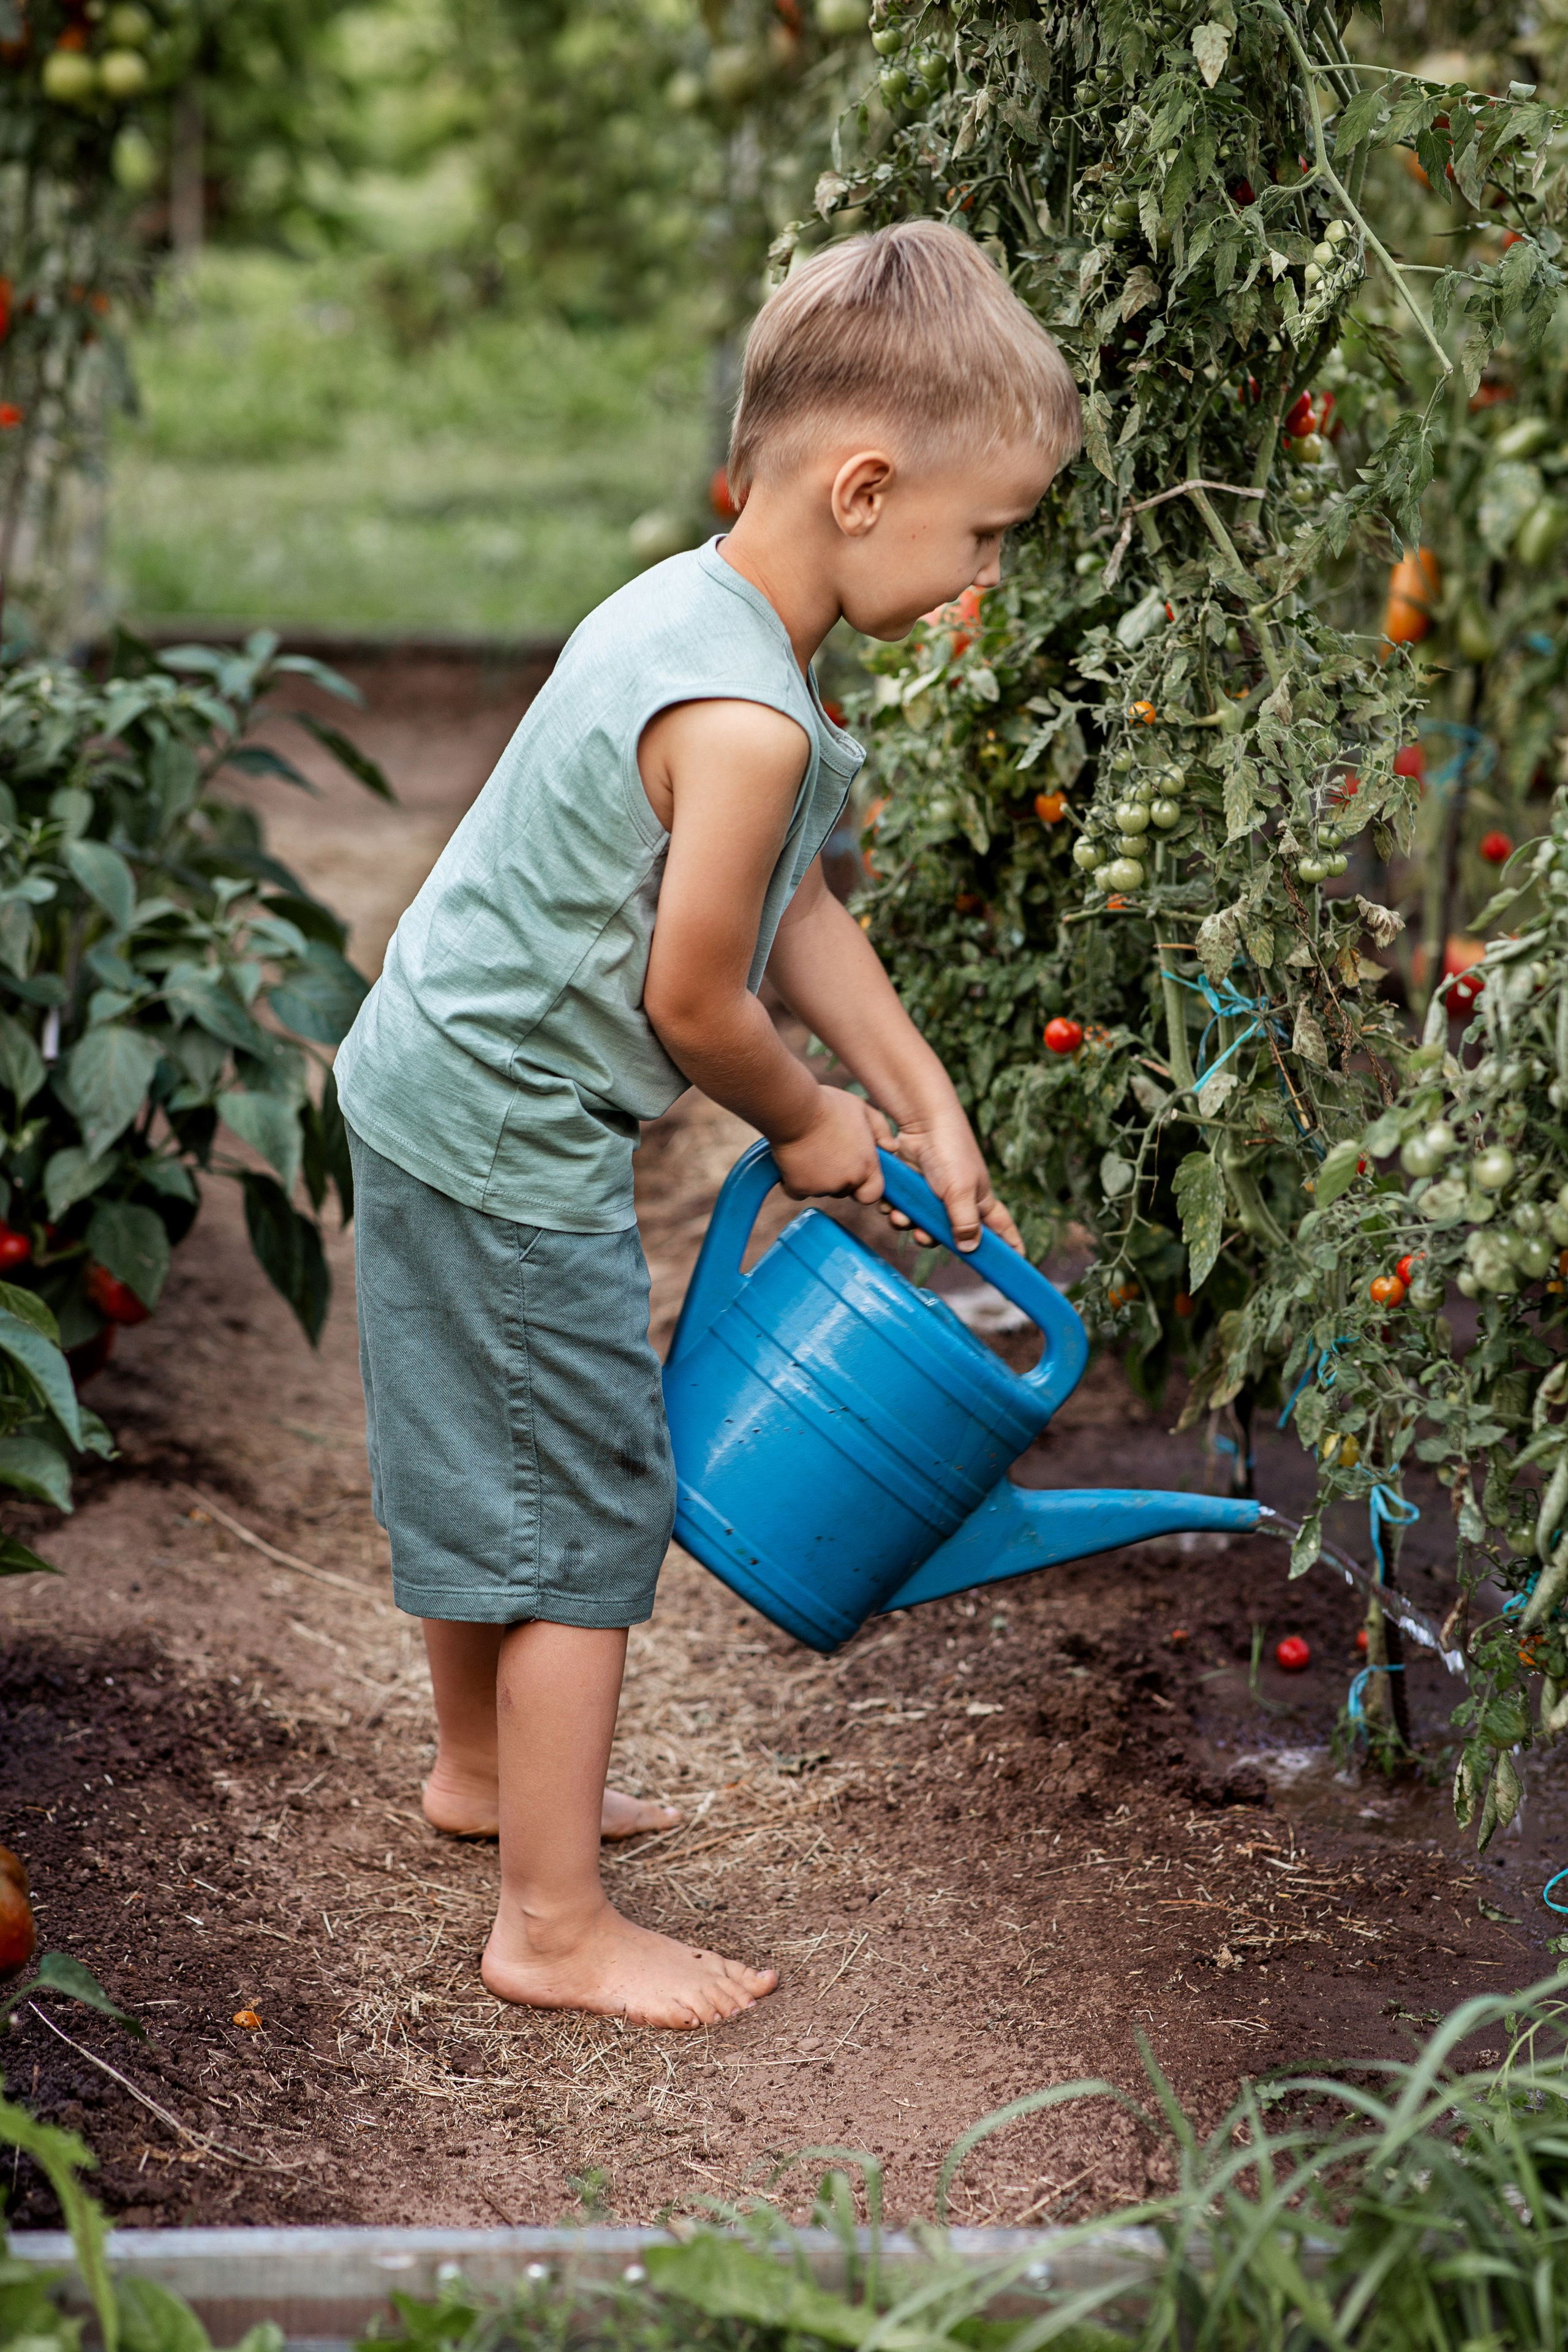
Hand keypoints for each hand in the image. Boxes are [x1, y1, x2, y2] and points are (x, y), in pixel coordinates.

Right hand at [771, 1087, 889, 1204]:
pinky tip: (795, 1158)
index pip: (872, 1194)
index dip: (864, 1186)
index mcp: (866, 1166)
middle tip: (826, 1151)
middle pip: (843, 1189)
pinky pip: (798, 1190)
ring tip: (810, 1149)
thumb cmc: (829, 1106)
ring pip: (820, 1189)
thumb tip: (892, 1147)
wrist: (794, 1109)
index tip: (854, 1172)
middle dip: (837, 1176)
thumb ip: (881, 1130)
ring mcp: (822, 1188)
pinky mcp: (798, 1188)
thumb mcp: (862, 1109)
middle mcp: (847, 1181)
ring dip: (816, 1177)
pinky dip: (795, 1179)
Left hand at [882, 1110, 1020, 1255]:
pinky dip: (896, 1211)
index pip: (1001, 1228)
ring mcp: (934, 1196)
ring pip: (922, 1226)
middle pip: (951, 1236)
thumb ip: (965, 1222)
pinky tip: (891, 1204)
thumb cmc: (950, 1153)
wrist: (920, 1124)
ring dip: (909, 1225)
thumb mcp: (961, 1190)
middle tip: (923, 1236)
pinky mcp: (913, 1189)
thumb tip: (969, 1249)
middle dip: (933, 1239)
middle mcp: (958, 1201)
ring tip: (901, 1217)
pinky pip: (903, 1212)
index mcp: (980, 1201)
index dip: (1010, 1245)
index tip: (1019, 1261)